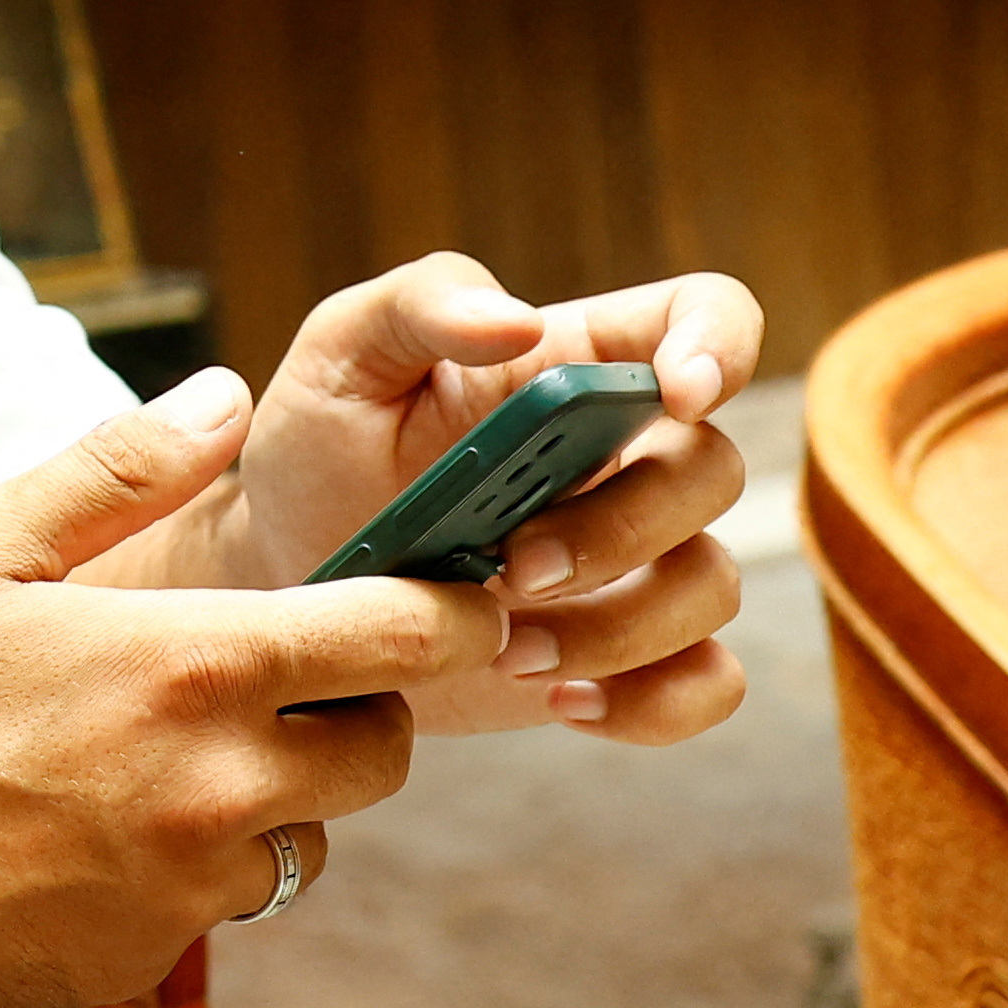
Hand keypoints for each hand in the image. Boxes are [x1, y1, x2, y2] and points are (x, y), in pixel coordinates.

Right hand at [0, 369, 496, 1007]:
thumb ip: (116, 470)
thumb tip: (227, 399)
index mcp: (191, 668)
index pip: (407, 638)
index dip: (451, 608)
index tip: (450, 592)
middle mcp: (216, 789)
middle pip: (385, 750)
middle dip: (360, 704)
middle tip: (280, 670)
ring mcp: (187, 891)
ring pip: (306, 835)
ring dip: (274, 792)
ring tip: (158, 752)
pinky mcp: (145, 963)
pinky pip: (217, 906)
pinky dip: (187, 866)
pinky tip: (88, 828)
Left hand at [187, 254, 762, 749]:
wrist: (290, 578)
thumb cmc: (322, 445)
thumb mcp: (341, 355)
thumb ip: (420, 304)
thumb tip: (519, 318)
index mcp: (578, 362)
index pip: (702, 314)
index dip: (718, 342)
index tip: (677, 393)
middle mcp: (628, 456)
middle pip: (711, 470)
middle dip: (626, 528)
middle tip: (512, 568)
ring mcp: (636, 560)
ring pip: (711, 585)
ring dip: (620, 629)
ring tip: (503, 650)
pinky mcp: (625, 652)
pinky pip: (706, 682)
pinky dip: (655, 703)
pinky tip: (562, 700)